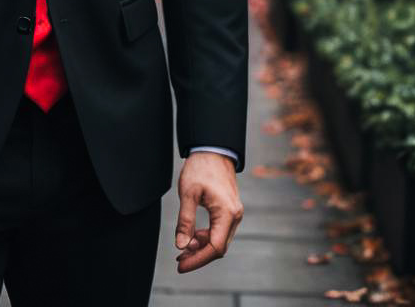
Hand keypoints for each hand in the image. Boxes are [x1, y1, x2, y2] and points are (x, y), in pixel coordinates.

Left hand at [174, 151, 242, 271]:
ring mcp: (234, 213)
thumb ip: (185, 221)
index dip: (198, 260)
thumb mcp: (188, 193)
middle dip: (198, 256)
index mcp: (227, 213)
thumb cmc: (200, 167)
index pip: (215, 248)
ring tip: (182, 249)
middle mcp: (235, 216)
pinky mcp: (230, 210)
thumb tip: (181, 245)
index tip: (181, 265)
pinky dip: (206, 237)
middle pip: (218, 247)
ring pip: (219, 240)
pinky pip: (219, 230)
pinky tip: (192, 237)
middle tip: (179, 260)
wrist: (213, 149)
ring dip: (201, 247)